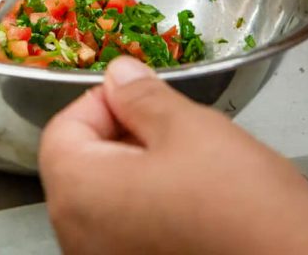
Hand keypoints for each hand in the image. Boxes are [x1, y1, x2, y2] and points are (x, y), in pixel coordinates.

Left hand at [39, 57, 307, 254]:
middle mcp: (76, 233)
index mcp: (77, 190)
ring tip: (190, 168)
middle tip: (171, 129)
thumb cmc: (243, 210)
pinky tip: (192, 204)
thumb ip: (142, 97)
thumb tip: (120, 75)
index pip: (65, 126)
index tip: (141, 97)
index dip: (105, 101)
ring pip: (105, 200)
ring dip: (137, 174)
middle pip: (81, 165)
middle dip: (122, 138)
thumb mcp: (190, 128)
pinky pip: (125, 230)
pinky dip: (149, 210)